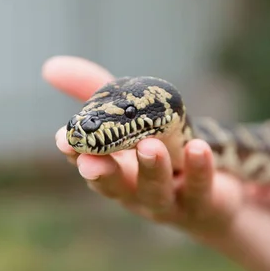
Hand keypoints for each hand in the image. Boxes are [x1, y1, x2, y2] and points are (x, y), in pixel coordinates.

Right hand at [43, 56, 243, 235]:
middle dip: (103, 175)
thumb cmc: (165, 150)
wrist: (219, 192)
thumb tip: (49, 66)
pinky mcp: (204, 204)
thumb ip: (94, 92)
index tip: (64, 140)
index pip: (89, 164)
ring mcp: (170, 201)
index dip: (76, 154)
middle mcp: (137, 191)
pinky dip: (199, 169)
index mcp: (116, 171)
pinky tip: (198, 148)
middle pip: (116, 187)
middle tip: (91, 162)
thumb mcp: (132, 117)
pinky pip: (201, 188)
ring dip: (151, 169)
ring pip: (157, 190)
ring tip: (149, 145)